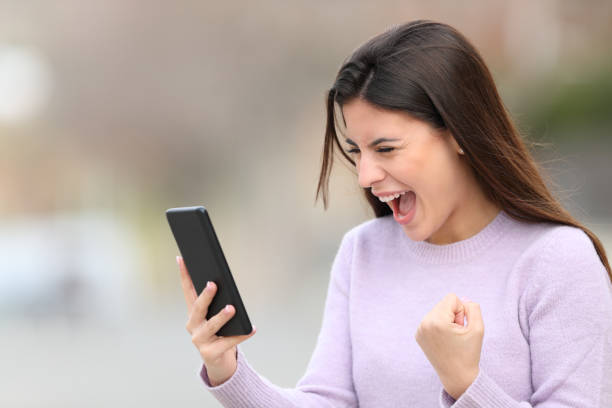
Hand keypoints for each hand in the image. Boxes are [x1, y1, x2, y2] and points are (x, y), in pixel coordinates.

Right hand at [177, 255, 256, 385]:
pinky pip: (228, 342)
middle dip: (205, 296)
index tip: (182, 259)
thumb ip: (217, 302)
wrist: (218, 361)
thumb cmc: (219, 333)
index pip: (187, 291)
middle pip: (198, 308)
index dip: (184, 275)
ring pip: (211, 326)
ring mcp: (200, 340)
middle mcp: (193, 325)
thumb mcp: (215, 316)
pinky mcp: (210, 353)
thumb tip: (224, 283)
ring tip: (232, 308)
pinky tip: (252, 329)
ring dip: (221, 316)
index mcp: (193, 313)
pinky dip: (241, 335)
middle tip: (213, 284)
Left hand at [414, 293, 483, 399]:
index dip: (462, 311)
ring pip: (438, 311)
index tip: (461, 327)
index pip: (452, 298)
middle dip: (454, 315)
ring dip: (447, 321)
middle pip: (444, 303)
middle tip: (457, 334)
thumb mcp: (478, 328)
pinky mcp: (418, 335)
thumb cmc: (469, 353)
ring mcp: (419, 330)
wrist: (457, 377)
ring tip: (451, 338)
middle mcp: (424, 323)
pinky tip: (444, 341)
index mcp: (436, 321)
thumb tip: (463, 299)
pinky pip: (432, 319)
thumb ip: (473, 308)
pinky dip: (440, 326)